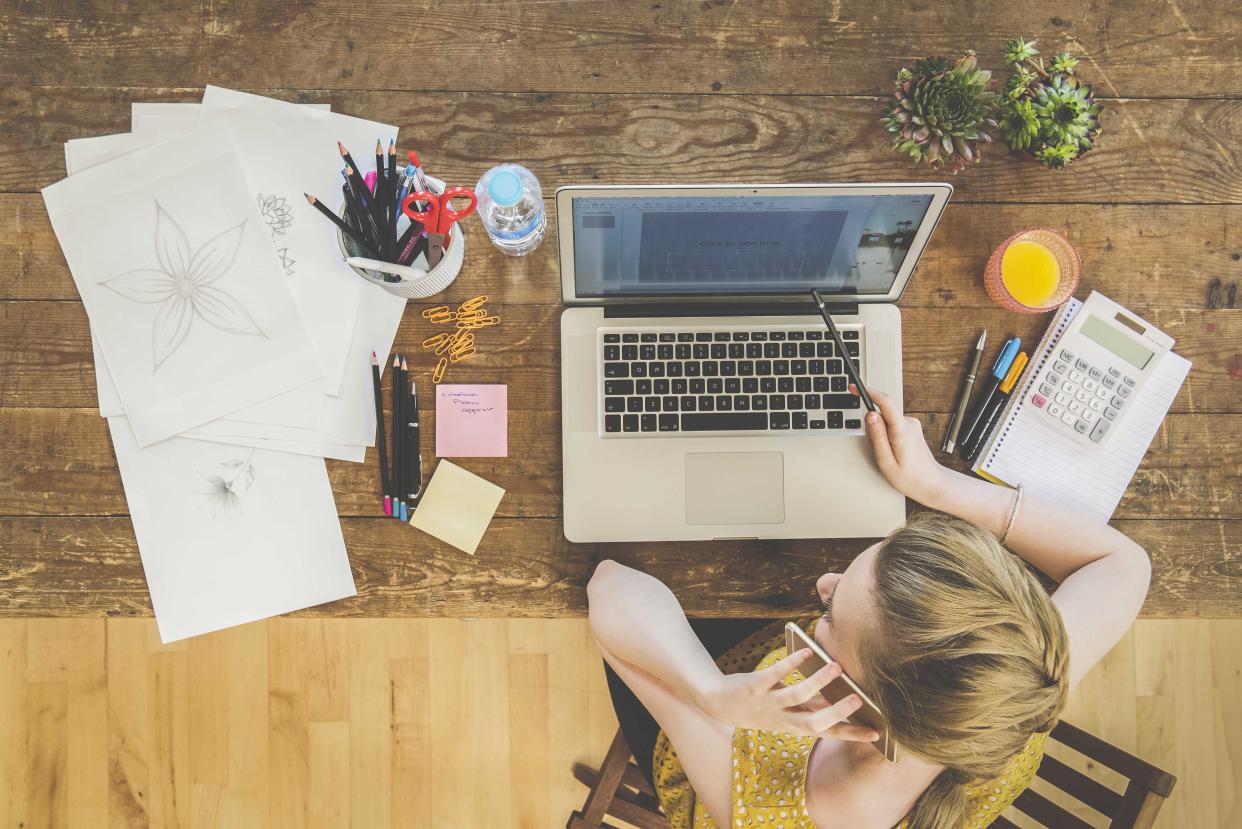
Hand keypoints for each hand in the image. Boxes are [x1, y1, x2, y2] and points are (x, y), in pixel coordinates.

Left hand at [698, 648, 879, 741]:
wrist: (719, 705)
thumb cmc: (761, 707)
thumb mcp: (787, 715)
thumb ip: (813, 708)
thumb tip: (841, 702)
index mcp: (795, 726)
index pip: (828, 733)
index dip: (852, 734)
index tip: (877, 732)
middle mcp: (783, 719)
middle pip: (814, 721)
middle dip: (837, 712)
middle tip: (858, 700)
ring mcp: (768, 703)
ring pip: (796, 696)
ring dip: (818, 682)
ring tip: (836, 667)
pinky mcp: (754, 686)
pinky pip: (774, 675)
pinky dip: (790, 664)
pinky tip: (805, 653)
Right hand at [855, 385, 948, 504]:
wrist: (931, 483)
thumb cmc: (910, 478)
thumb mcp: (886, 462)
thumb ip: (876, 436)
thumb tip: (870, 414)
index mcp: (902, 431)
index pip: (885, 403)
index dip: (868, 392)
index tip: (854, 388)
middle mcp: (909, 423)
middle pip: (882, 413)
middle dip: (872, 427)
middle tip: (876, 449)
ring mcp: (912, 424)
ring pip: (886, 420)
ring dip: (880, 433)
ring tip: (888, 454)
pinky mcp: (911, 427)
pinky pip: (892, 424)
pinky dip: (886, 434)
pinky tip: (893, 450)